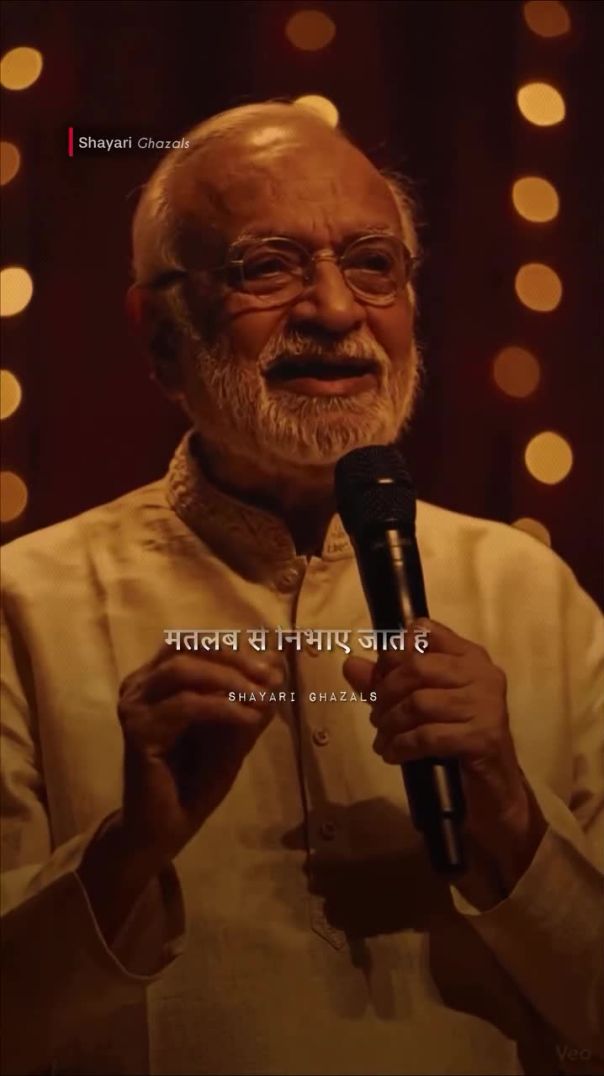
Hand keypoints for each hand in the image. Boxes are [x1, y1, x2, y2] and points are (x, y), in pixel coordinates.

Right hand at [115, 640, 283, 870]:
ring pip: (183, 669)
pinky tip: (247, 720)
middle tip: (271, 678)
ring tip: (262, 698)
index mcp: (157, 677)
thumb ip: (251, 696)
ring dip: (229, 680)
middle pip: (187, 646)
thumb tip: (276, 660)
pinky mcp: (136, 730)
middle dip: (234, 659)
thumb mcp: (235, 729)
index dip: (235, 649)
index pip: (195, 642)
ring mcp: (134, 705)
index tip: (273, 668)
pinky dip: (222, 707)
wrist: (170, 825)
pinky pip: (184, 705)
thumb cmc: (198, 776)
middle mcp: (139, 685)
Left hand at [343, 619, 546, 892]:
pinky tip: (394, 755)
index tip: (381, 679)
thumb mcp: (419, 706)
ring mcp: (486, 705)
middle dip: (386, 693)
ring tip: (383, 739)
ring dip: (390, 724)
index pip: (425, 631)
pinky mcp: (483, 737)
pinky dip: (402, 746)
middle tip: (377, 716)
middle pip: (417, 666)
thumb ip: (386, 683)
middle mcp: (483, 674)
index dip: (394, 652)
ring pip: (419, 703)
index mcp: (469, 656)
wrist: (493, 788)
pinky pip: (428, 735)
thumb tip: (350, 664)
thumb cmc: (455, 738)